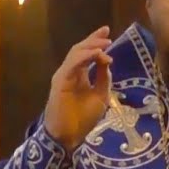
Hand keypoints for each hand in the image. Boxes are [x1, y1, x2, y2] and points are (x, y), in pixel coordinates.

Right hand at [44, 27, 113, 151]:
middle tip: (106, 32)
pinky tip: (96, 54)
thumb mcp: (100, 96)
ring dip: (91, 46)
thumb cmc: (83, 119)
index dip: (95, 42)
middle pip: (80, 49)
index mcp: (78, 76)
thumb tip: (107, 60)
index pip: (86, 54)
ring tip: (105, 43)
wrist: (68, 136)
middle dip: (93, 39)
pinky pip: (72, 65)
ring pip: (75, 54)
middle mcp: (69, 72)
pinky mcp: (60, 81)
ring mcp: (63, 76)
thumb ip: (103, 78)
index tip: (108, 34)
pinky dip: (84, 57)